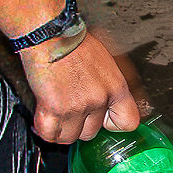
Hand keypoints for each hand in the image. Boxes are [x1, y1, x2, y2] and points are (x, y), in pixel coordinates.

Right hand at [18, 30, 142, 143]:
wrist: (49, 34)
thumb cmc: (73, 41)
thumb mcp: (105, 61)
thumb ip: (108, 85)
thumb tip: (106, 103)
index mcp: (116, 87)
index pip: (128, 123)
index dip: (111, 124)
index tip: (101, 119)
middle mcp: (99, 99)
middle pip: (92, 133)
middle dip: (79, 124)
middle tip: (69, 109)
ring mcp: (77, 106)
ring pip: (70, 137)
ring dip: (61, 129)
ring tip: (56, 114)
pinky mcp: (54, 108)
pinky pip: (50, 134)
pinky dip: (45, 130)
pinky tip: (43, 118)